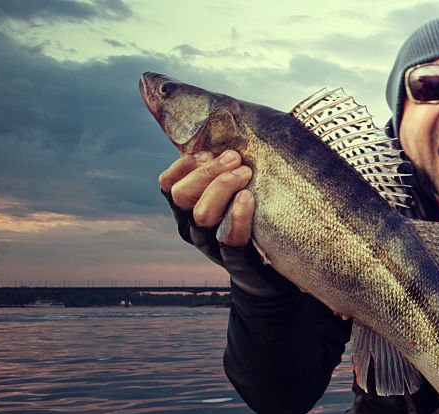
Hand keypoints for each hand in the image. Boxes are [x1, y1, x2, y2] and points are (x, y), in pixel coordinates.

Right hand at [159, 150, 293, 296]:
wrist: (270, 269)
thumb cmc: (253, 215)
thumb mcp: (233, 189)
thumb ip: (225, 165)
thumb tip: (228, 119)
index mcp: (187, 207)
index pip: (168, 184)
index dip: (183, 166)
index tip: (208, 152)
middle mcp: (193, 226)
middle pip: (183, 196)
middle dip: (207, 172)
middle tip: (235, 158)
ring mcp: (211, 245)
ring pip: (202, 215)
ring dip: (221, 188)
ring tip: (245, 173)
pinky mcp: (235, 261)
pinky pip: (230, 240)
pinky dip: (238, 216)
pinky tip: (248, 198)